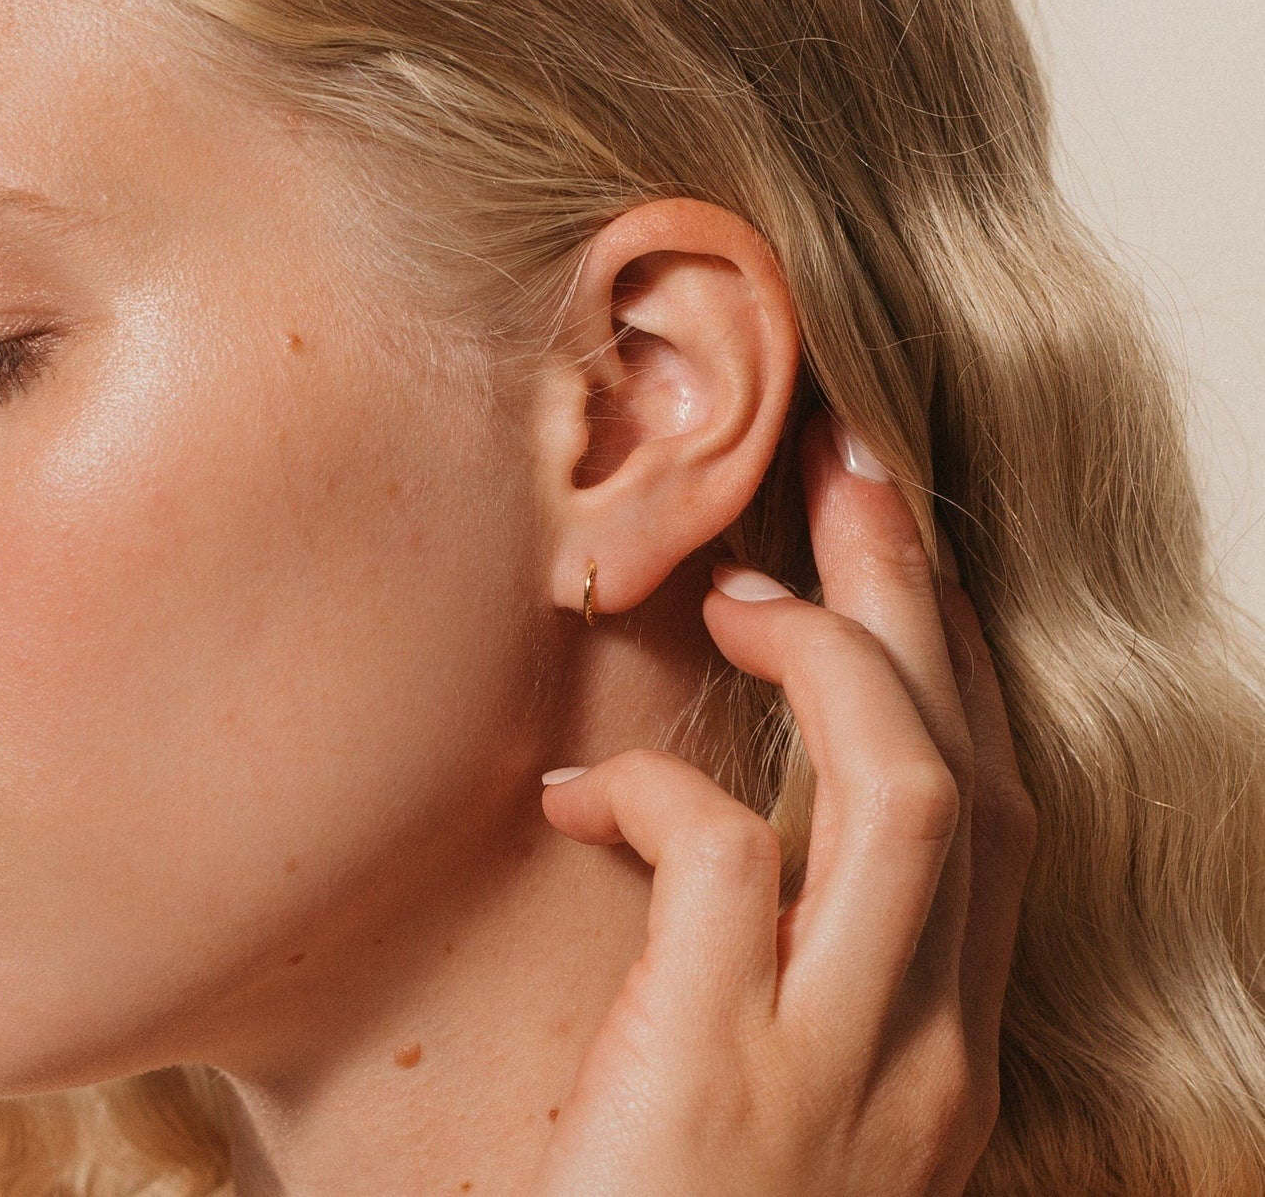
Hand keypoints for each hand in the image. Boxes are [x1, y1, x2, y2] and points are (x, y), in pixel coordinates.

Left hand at [526, 408, 1038, 1196]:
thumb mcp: (767, 1088)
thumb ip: (781, 962)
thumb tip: (722, 815)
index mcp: (938, 1045)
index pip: (986, 810)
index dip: (946, 664)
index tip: (888, 552)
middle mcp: (928, 1050)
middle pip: (971, 768)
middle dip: (916, 605)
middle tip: (849, 474)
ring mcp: (846, 1069)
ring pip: (911, 793)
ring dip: (835, 663)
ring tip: (739, 588)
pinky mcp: (729, 1082)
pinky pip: (722, 859)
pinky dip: (659, 791)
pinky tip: (576, 789)